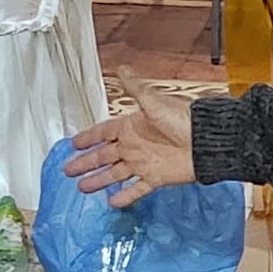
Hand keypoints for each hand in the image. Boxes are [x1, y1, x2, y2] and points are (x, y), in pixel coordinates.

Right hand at [62, 94, 197, 208]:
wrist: (204, 142)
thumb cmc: (182, 120)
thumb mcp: (154, 102)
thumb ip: (136, 88)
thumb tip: (121, 69)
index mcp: (131, 127)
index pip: (103, 133)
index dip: (88, 138)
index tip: (73, 143)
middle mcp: (134, 146)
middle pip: (103, 156)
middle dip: (85, 162)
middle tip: (67, 169)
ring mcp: (143, 163)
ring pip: (114, 174)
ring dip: (98, 180)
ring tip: (81, 187)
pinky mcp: (155, 179)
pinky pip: (136, 189)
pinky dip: (124, 197)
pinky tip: (111, 202)